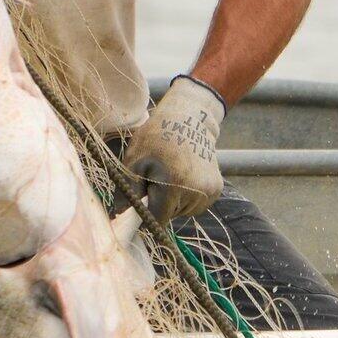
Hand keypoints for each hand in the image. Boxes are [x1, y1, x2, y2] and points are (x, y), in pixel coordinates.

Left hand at [123, 75, 225, 223]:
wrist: (189, 118)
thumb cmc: (156, 137)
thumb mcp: (134, 160)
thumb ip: (128, 192)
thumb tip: (120, 218)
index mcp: (174, 184)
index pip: (157, 220)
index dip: (146, 215)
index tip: (141, 202)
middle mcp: (197, 192)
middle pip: (170, 216)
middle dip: (160, 204)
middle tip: (156, 178)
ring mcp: (210, 191)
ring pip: (183, 211)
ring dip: (174, 200)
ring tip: (171, 173)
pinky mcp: (217, 189)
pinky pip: (195, 204)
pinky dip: (187, 196)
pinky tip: (184, 175)